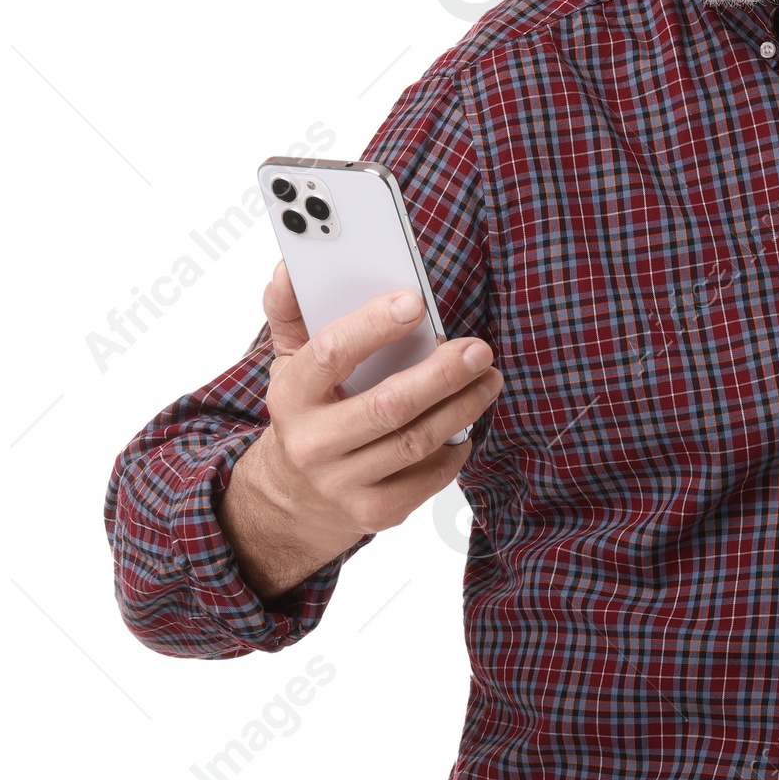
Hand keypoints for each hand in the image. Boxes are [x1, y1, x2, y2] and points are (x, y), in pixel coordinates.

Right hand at [222, 261, 503, 592]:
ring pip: (416, 443)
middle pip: (387, 407)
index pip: (330, 354)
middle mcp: (313, 443)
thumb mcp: (290, 362)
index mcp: (291, 396)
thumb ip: (291, 311)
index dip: (374, 326)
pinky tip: (465, 425)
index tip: (415, 303)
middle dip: (441, 374)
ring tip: (488, 378)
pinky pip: (429, 478)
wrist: (294, 498)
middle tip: (478, 349)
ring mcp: (343, 483)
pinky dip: (455, 449)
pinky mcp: (375, 513)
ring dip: (462, 407)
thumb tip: (291, 266)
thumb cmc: (308, 413)